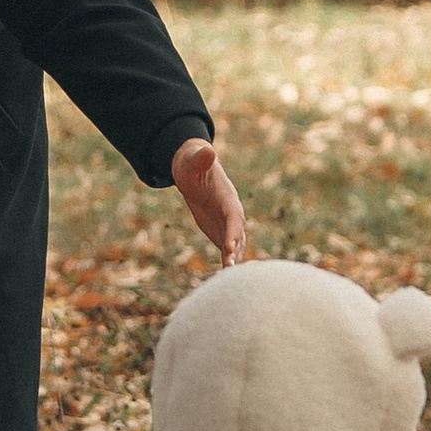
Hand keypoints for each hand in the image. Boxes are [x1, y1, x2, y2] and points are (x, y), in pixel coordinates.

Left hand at [171, 135, 246, 266]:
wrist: (194, 169)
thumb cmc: (192, 162)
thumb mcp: (194, 159)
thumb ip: (201, 157)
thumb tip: (206, 151)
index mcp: (227, 198)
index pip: (233, 217)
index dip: (233, 232)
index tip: (229, 248)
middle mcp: (232, 213)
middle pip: (238, 236)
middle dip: (236, 252)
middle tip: (230, 270)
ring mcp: (227, 224)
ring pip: (235, 246)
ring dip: (233, 261)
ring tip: (227, 279)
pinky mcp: (220, 231)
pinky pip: (226, 249)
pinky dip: (226, 262)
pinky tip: (223, 279)